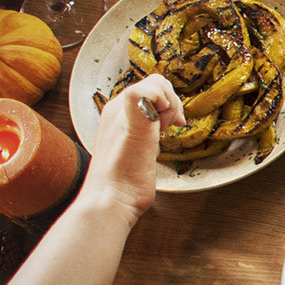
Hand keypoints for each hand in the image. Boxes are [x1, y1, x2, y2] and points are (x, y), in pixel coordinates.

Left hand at [81, 73, 182, 224]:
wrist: (113, 201)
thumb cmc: (123, 171)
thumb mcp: (134, 131)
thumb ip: (140, 101)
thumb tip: (154, 87)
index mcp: (119, 107)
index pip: (154, 83)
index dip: (169, 97)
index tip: (169, 119)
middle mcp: (122, 114)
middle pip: (155, 92)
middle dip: (171, 105)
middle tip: (170, 126)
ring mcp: (128, 128)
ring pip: (154, 107)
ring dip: (167, 115)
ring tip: (165, 132)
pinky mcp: (135, 143)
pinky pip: (151, 122)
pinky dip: (162, 127)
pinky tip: (161, 140)